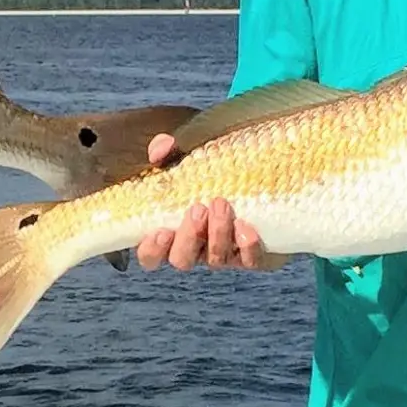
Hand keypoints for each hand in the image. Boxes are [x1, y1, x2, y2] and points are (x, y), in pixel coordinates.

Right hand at [134, 133, 278, 271]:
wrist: (256, 184)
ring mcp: (222, 254)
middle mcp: (194, 249)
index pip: (151, 256)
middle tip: (198, 209)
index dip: (152, 250)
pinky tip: (246, 227)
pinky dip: (247, 247)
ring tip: (221, 204)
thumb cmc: (208, 177)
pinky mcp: (250, 255)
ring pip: (215, 259)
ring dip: (217, 234)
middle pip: (182, 260)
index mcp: (171, 234)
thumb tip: (163, 146)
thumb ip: (166, 154)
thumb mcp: (184, 161)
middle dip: (189, 237)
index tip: (162, 231)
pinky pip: (248, 261)